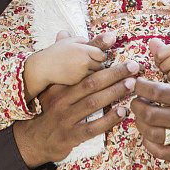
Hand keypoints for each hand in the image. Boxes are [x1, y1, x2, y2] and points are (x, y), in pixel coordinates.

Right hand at [13, 57, 140, 167]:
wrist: (36, 138)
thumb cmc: (50, 107)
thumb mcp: (52, 84)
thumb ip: (62, 61)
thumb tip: (63, 30)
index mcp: (58, 86)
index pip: (81, 71)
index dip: (100, 61)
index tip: (118, 54)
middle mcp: (61, 100)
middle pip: (91, 83)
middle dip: (114, 74)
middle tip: (133, 66)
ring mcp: (66, 118)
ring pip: (94, 103)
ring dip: (115, 93)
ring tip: (132, 85)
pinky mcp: (72, 135)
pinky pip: (93, 126)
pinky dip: (109, 119)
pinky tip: (122, 111)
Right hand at [23, 31, 109, 99]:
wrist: (43, 67)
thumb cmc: (56, 52)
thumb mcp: (69, 41)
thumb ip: (85, 40)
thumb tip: (109, 36)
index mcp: (83, 49)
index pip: (101, 54)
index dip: (99, 56)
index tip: (96, 56)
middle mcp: (84, 61)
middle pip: (101, 66)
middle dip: (98, 66)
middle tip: (91, 64)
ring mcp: (81, 74)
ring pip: (96, 76)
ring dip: (94, 74)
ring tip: (85, 71)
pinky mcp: (78, 84)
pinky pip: (89, 83)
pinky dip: (87, 81)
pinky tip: (80, 78)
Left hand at [130, 78, 169, 160]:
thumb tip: (151, 41)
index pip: (154, 90)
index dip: (138, 86)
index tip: (137, 84)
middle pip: (148, 112)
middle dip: (135, 105)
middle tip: (136, 101)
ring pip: (150, 132)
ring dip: (140, 122)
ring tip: (141, 115)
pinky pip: (158, 151)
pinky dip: (148, 142)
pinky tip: (148, 132)